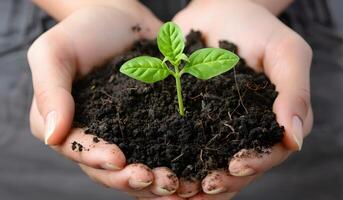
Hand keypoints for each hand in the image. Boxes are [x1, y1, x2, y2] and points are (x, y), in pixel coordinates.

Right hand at [28, 5, 185, 198]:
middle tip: (154, 179)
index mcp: (68, 125)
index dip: (96, 159)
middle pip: (109, 170)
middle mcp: (98, 137)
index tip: (119, 158)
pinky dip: (175, 165)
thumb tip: (52, 136)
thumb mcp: (54, 52)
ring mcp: (127, 134)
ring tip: (176, 185)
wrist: (120, 18)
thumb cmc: (83, 32)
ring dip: (155, 183)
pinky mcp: (152, 126)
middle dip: (130, 179)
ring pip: (137, 167)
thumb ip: (49, 91)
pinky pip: (162, 150)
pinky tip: (191, 174)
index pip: (78, 150)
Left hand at [173, 0, 312, 198]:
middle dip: (222, 180)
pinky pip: (182, 145)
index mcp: (272, 120)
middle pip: (238, 167)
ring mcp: (215, 126)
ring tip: (179, 188)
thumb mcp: (285, 52)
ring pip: (210, 164)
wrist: (217, 10)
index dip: (255, 163)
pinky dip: (174, 162)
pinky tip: (161, 170)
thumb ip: (295, 91)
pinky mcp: (189, 119)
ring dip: (196, 181)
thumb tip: (295, 138)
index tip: (234, 165)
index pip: (270, 152)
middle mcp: (244, 129)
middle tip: (203, 186)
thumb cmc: (255, 27)